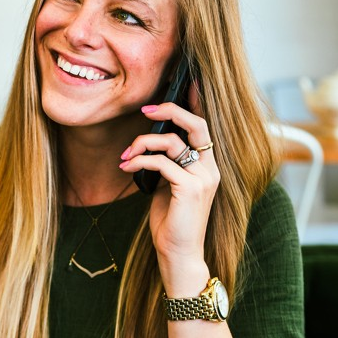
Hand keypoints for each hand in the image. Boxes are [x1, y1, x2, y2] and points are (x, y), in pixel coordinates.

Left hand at [119, 82, 218, 270]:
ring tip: (126, 154)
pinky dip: (140, 161)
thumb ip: (167, 165)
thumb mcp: (169, 187)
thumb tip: (148, 145)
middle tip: (146, 110)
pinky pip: (161, 163)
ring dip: (143, 143)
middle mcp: (211, 169)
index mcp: (209, 166)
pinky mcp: (190, 189)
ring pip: (173, 142)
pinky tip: (127, 167)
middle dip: (169, 111)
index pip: (205, 127)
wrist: (179, 254)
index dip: (196, 103)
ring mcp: (203, 178)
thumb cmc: (172, 222)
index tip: (186, 83)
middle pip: (197, 124)